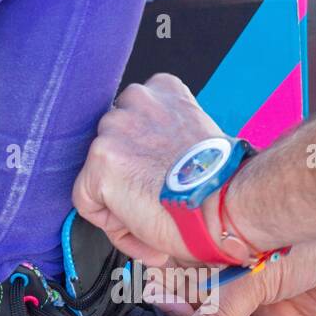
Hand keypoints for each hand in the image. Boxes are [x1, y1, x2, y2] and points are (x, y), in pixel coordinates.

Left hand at [74, 74, 223, 266]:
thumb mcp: (196, 139)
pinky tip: (142, 226)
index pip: (134, 126)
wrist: (228, 201)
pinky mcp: (101, 160)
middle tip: (158, 205)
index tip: (163, 186)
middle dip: (131, 180)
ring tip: (152, 218)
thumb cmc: (221, 182)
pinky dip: (111, 223)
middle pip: (114, 149)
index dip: (145, 164)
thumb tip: (149, 174)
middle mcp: (136, 99)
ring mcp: (115, 128)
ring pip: (99, 175)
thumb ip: (166, 143)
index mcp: (163, 90)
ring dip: (121, 201)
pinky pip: (87, 202)